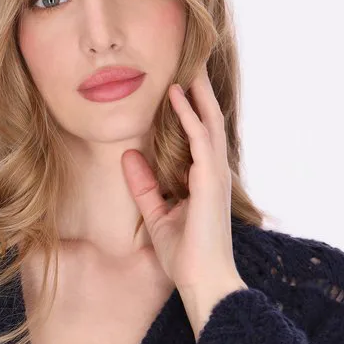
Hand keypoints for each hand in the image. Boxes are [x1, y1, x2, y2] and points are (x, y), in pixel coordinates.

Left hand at [122, 60, 246, 329]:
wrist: (203, 281)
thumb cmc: (185, 256)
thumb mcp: (157, 215)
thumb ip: (145, 186)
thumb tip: (128, 156)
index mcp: (204, 181)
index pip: (199, 137)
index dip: (190, 110)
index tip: (178, 86)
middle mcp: (214, 174)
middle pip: (209, 122)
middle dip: (200, 93)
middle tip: (189, 61)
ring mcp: (215, 175)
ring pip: (209, 122)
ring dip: (198, 93)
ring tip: (186, 64)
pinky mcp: (210, 181)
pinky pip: (201, 138)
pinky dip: (189, 115)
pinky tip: (176, 94)